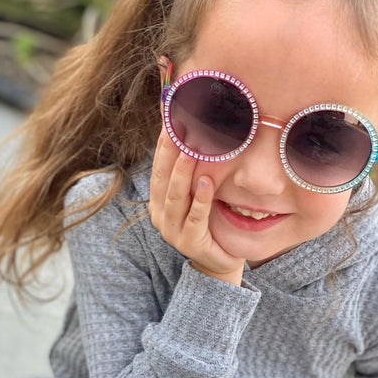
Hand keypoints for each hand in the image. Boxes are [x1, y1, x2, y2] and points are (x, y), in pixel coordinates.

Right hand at [149, 130, 244, 285]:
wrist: (219, 261)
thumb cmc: (209, 223)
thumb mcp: (197, 194)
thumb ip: (193, 172)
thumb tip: (197, 133)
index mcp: (158, 201)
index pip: (158, 167)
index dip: (163, 143)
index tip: (169, 117)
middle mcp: (159, 215)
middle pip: (163, 178)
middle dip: (169, 151)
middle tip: (175, 125)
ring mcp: (172, 231)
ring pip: (176, 198)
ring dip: (183, 173)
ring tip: (190, 151)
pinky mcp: (190, 243)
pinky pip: (195, 218)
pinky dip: (201, 200)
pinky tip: (207, 182)